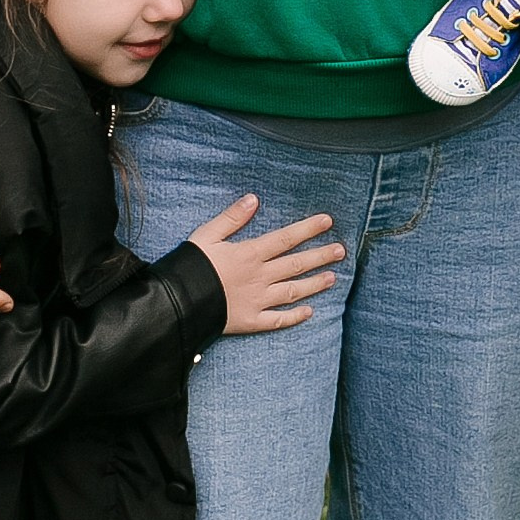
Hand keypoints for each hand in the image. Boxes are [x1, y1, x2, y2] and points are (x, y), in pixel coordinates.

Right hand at [187, 195, 344, 335]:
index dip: (308, 229)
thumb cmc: (190, 265)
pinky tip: (309, 312)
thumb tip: (253, 199)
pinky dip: (295, 316)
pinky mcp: (251, 320)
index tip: (328, 221)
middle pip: (296, 264)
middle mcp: (260, 277)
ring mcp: (258, 301)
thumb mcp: (206, 234)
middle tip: (341, 251)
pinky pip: (278, 320)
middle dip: (320, 256)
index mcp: (250, 254)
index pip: (286, 238)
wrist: (178, 302)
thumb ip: (232, 218)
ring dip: (314, 284)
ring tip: (332, 277)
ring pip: (293, 291)